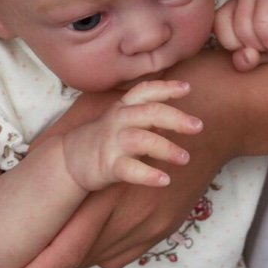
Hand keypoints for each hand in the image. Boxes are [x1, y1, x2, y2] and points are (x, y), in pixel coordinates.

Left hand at [0, 50, 237, 267]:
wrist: (211, 121)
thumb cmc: (148, 111)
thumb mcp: (97, 118)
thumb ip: (60, 146)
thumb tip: (23, 164)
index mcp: (101, 196)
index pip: (60, 251)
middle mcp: (125, 221)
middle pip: (74, 260)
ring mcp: (147, 229)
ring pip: (97, 260)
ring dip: (71, 257)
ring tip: (48, 250)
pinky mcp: (162, 229)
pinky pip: (121, 255)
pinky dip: (100, 251)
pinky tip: (91, 235)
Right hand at [62, 79, 202, 190]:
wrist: (70, 160)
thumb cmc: (104, 138)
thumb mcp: (123, 119)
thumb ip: (148, 116)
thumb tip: (178, 118)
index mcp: (124, 107)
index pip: (145, 91)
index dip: (166, 88)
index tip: (187, 88)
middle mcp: (119, 120)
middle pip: (150, 112)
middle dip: (176, 118)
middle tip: (198, 126)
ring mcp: (113, 143)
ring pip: (142, 139)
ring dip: (166, 148)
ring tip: (185, 158)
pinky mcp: (107, 165)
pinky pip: (129, 169)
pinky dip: (148, 175)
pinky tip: (164, 180)